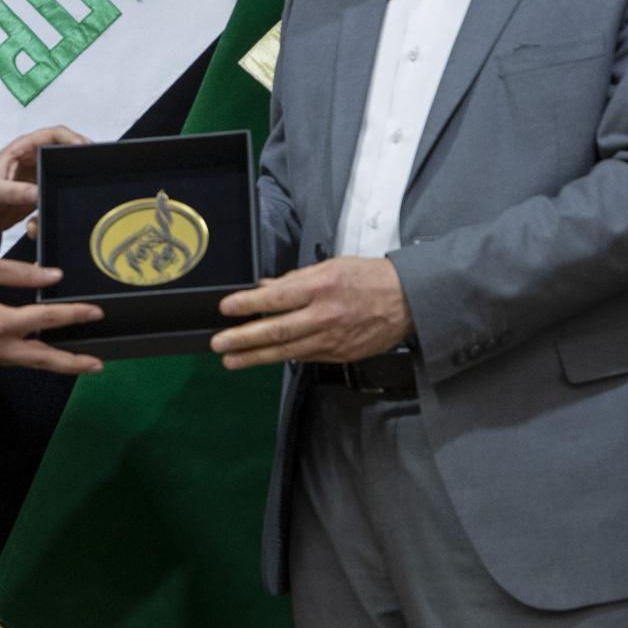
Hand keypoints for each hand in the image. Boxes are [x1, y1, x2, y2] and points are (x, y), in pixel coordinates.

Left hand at [0, 125, 87, 244]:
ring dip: (63, 193)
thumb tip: (39, 194)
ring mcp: (37, 180)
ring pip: (62, 180)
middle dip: (77, 166)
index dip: (72, 138)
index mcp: (22, 149)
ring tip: (63, 205)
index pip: (53, 135)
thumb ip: (15, 191)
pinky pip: (53, 201)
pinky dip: (49, 213)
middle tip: (92, 176)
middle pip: (65, 155)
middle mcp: (34, 161)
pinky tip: (33, 227)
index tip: (86, 150)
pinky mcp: (38, 198)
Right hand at [0, 255, 104, 374]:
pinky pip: (14, 358)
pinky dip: (34, 357)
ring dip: (56, 363)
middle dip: (72, 362)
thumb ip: (22, 273)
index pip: (45, 318)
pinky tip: (46, 351)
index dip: (73, 315)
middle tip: (99, 364)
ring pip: (29, 362)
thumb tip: (54, 276)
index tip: (96, 312)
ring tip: (81, 362)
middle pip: (42, 358)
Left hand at [210, 257, 411, 368]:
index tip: (226, 308)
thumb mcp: (332, 267)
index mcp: (322, 287)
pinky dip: (284, 356)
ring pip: (287, 350)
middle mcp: (325, 315)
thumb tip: (264, 288)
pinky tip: (265, 357)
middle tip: (219, 343)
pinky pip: (306, 356)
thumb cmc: (368, 278)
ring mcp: (333, 339)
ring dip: (256, 356)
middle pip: (278, 330)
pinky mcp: (340, 355)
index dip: (249, 303)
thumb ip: (296, 279)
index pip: (278, 297)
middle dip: (244, 338)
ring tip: (230, 359)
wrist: (408, 301)